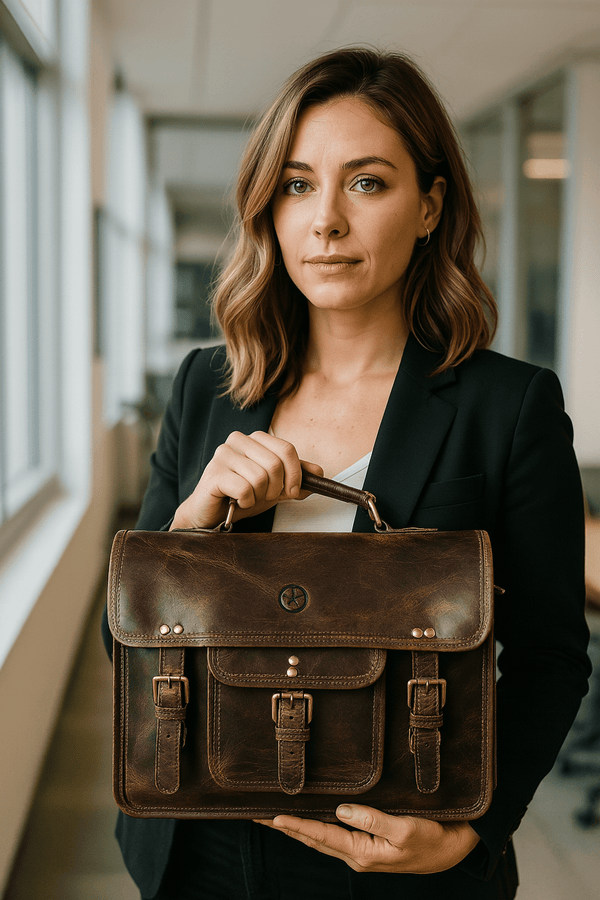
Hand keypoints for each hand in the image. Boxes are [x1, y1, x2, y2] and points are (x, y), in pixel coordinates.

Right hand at [171, 430, 322, 529]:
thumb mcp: (275, 486)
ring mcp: (223, 455)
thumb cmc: (241, 496)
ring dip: (259, 496)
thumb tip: (319, 473)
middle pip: (275, 463)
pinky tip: (237, 502)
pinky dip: (246, 501)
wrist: (211, 514)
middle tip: (265, 497)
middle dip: (276, 488)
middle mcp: (237, 441)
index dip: (295, 474)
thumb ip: (296, 478)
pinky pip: (244, 488)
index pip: (287, 449)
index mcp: (254, 439)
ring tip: (248, 499)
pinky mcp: (214, 473)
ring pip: (260, 477)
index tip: (293, 491)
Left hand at [256, 805, 480, 873]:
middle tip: (258, 816)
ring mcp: (361, 851)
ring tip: (273, 818)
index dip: (295, 825)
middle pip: (313, 838)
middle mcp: (357, 854)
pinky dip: (315, 828)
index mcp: (362, 851)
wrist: (454, 850)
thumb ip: (372, 819)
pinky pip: (334, 836)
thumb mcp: (405, 828)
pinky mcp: (368, 844)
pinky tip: (308, 821)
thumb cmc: (433, 838)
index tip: (272, 817)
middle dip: (286, 828)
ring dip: (296, 828)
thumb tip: (341, 810)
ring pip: (320, 838)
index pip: (321, 835)